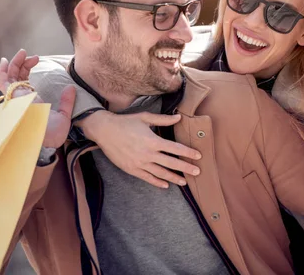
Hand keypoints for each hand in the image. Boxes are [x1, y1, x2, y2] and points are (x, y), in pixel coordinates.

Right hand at [0, 49, 75, 148]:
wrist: (49, 139)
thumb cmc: (55, 133)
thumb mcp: (65, 115)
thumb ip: (67, 101)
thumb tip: (71, 87)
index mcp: (31, 103)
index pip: (24, 82)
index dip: (26, 69)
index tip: (36, 58)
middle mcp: (22, 100)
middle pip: (16, 78)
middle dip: (21, 64)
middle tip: (31, 54)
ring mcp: (17, 100)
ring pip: (10, 78)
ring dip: (14, 64)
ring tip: (22, 52)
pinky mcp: (14, 99)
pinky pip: (4, 84)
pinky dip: (4, 72)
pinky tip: (7, 61)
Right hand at [78, 111, 201, 188]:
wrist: (104, 131)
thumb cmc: (126, 122)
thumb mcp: (145, 118)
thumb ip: (163, 120)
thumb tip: (179, 117)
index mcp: (153, 141)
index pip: (175, 149)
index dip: (188, 153)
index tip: (198, 156)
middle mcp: (148, 154)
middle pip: (171, 163)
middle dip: (186, 168)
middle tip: (198, 172)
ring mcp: (139, 163)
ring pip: (161, 173)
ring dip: (174, 178)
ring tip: (184, 182)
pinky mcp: (132, 169)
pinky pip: (147, 178)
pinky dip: (157, 182)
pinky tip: (166, 185)